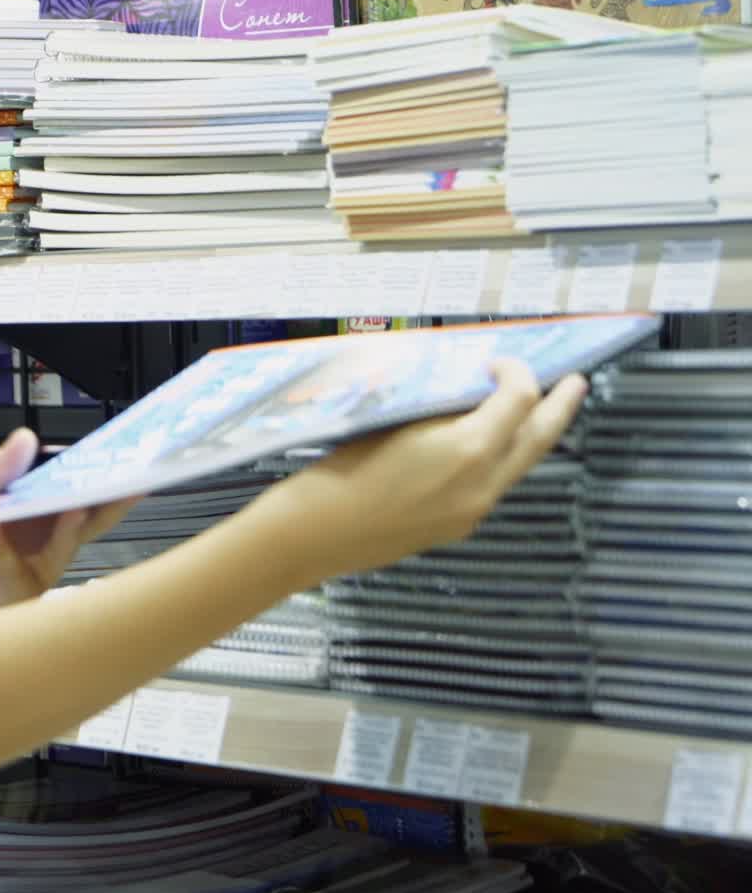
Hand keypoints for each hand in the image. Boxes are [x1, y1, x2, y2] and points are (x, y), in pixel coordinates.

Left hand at [0, 428, 134, 627]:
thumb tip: (28, 436)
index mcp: (43, 510)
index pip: (76, 486)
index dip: (96, 470)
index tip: (113, 451)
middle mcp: (53, 537)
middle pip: (92, 515)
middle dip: (110, 498)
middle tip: (126, 478)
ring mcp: (45, 565)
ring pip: (68, 542)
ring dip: (72, 524)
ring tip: (76, 504)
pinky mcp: (23, 590)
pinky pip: (15, 567)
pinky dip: (1, 548)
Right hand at [267, 359, 587, 584]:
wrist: (316, 531)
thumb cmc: (343, 468)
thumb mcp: (397, 421)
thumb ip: (442, 409)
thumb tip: (467, 396)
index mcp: (469, 448)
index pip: (519, 397)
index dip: (515, 371)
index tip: (495, 361)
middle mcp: (483, 483)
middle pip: (539, 437)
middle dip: (559, 406)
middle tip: (576, 382)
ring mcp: (473, 510)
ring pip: (519, 464)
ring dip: (531, 435)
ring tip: (538, 412)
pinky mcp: (457, 527)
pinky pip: (492, 485)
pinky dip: (500, 459)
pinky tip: (486, 447)